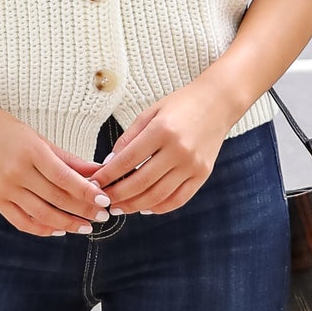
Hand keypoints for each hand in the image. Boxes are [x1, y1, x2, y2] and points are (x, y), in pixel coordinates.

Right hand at [0, 112, 112, 237]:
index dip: (87, 192)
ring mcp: (4, 188)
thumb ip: (70, 160)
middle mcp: (17, 172)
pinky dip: (42, 229)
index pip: (65, 178)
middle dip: (83, 210)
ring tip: (85, 227)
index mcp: (32, 152)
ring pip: (41, 214)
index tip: (105, 200)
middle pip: (56, 198)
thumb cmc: (11, 132)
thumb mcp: (42, 141)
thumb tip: (99, 173)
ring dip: (67, 223)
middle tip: (102, 216)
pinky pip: (22, 222)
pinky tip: (58, 229)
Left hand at [93, 78, 242, 215]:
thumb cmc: (180, 105)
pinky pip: (178, 199)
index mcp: (162, 130)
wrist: (218, 102)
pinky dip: (159, 208)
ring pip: (158, 195)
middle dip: (117, 195)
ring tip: (119, 208)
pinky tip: (144, 208)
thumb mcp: (150, 113)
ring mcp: (192, 164)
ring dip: (134, 206)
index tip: (93, 183)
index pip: (127, 160)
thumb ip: (128, 138)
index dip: (107, 176)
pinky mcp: (203, 174)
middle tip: (102, 200)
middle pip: (141, 182)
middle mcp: (178, 150)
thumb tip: (108, 165)